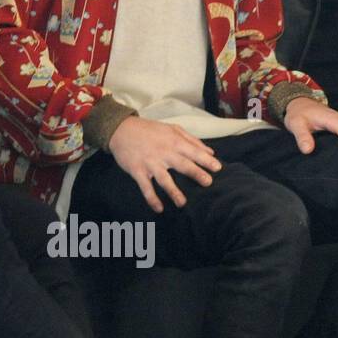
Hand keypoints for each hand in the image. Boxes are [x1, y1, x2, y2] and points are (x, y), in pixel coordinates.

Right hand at [107, 117, 222, 211]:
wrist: (120, 130)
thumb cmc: (149, 130)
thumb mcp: (171, 129)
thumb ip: (192, 140)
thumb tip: (210, 152)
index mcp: (173, 141)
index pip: (193, 151)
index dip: (205, 160)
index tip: (217, 168)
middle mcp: (163, 153)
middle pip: (182, 165)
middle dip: (195, 173)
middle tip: (208, 183)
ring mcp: (150, 163)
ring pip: (164, 179)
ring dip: (173, 191)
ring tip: (182, 203)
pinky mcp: (137, 170)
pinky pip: (145, 186)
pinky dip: (151, 198)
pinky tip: (159, 209)